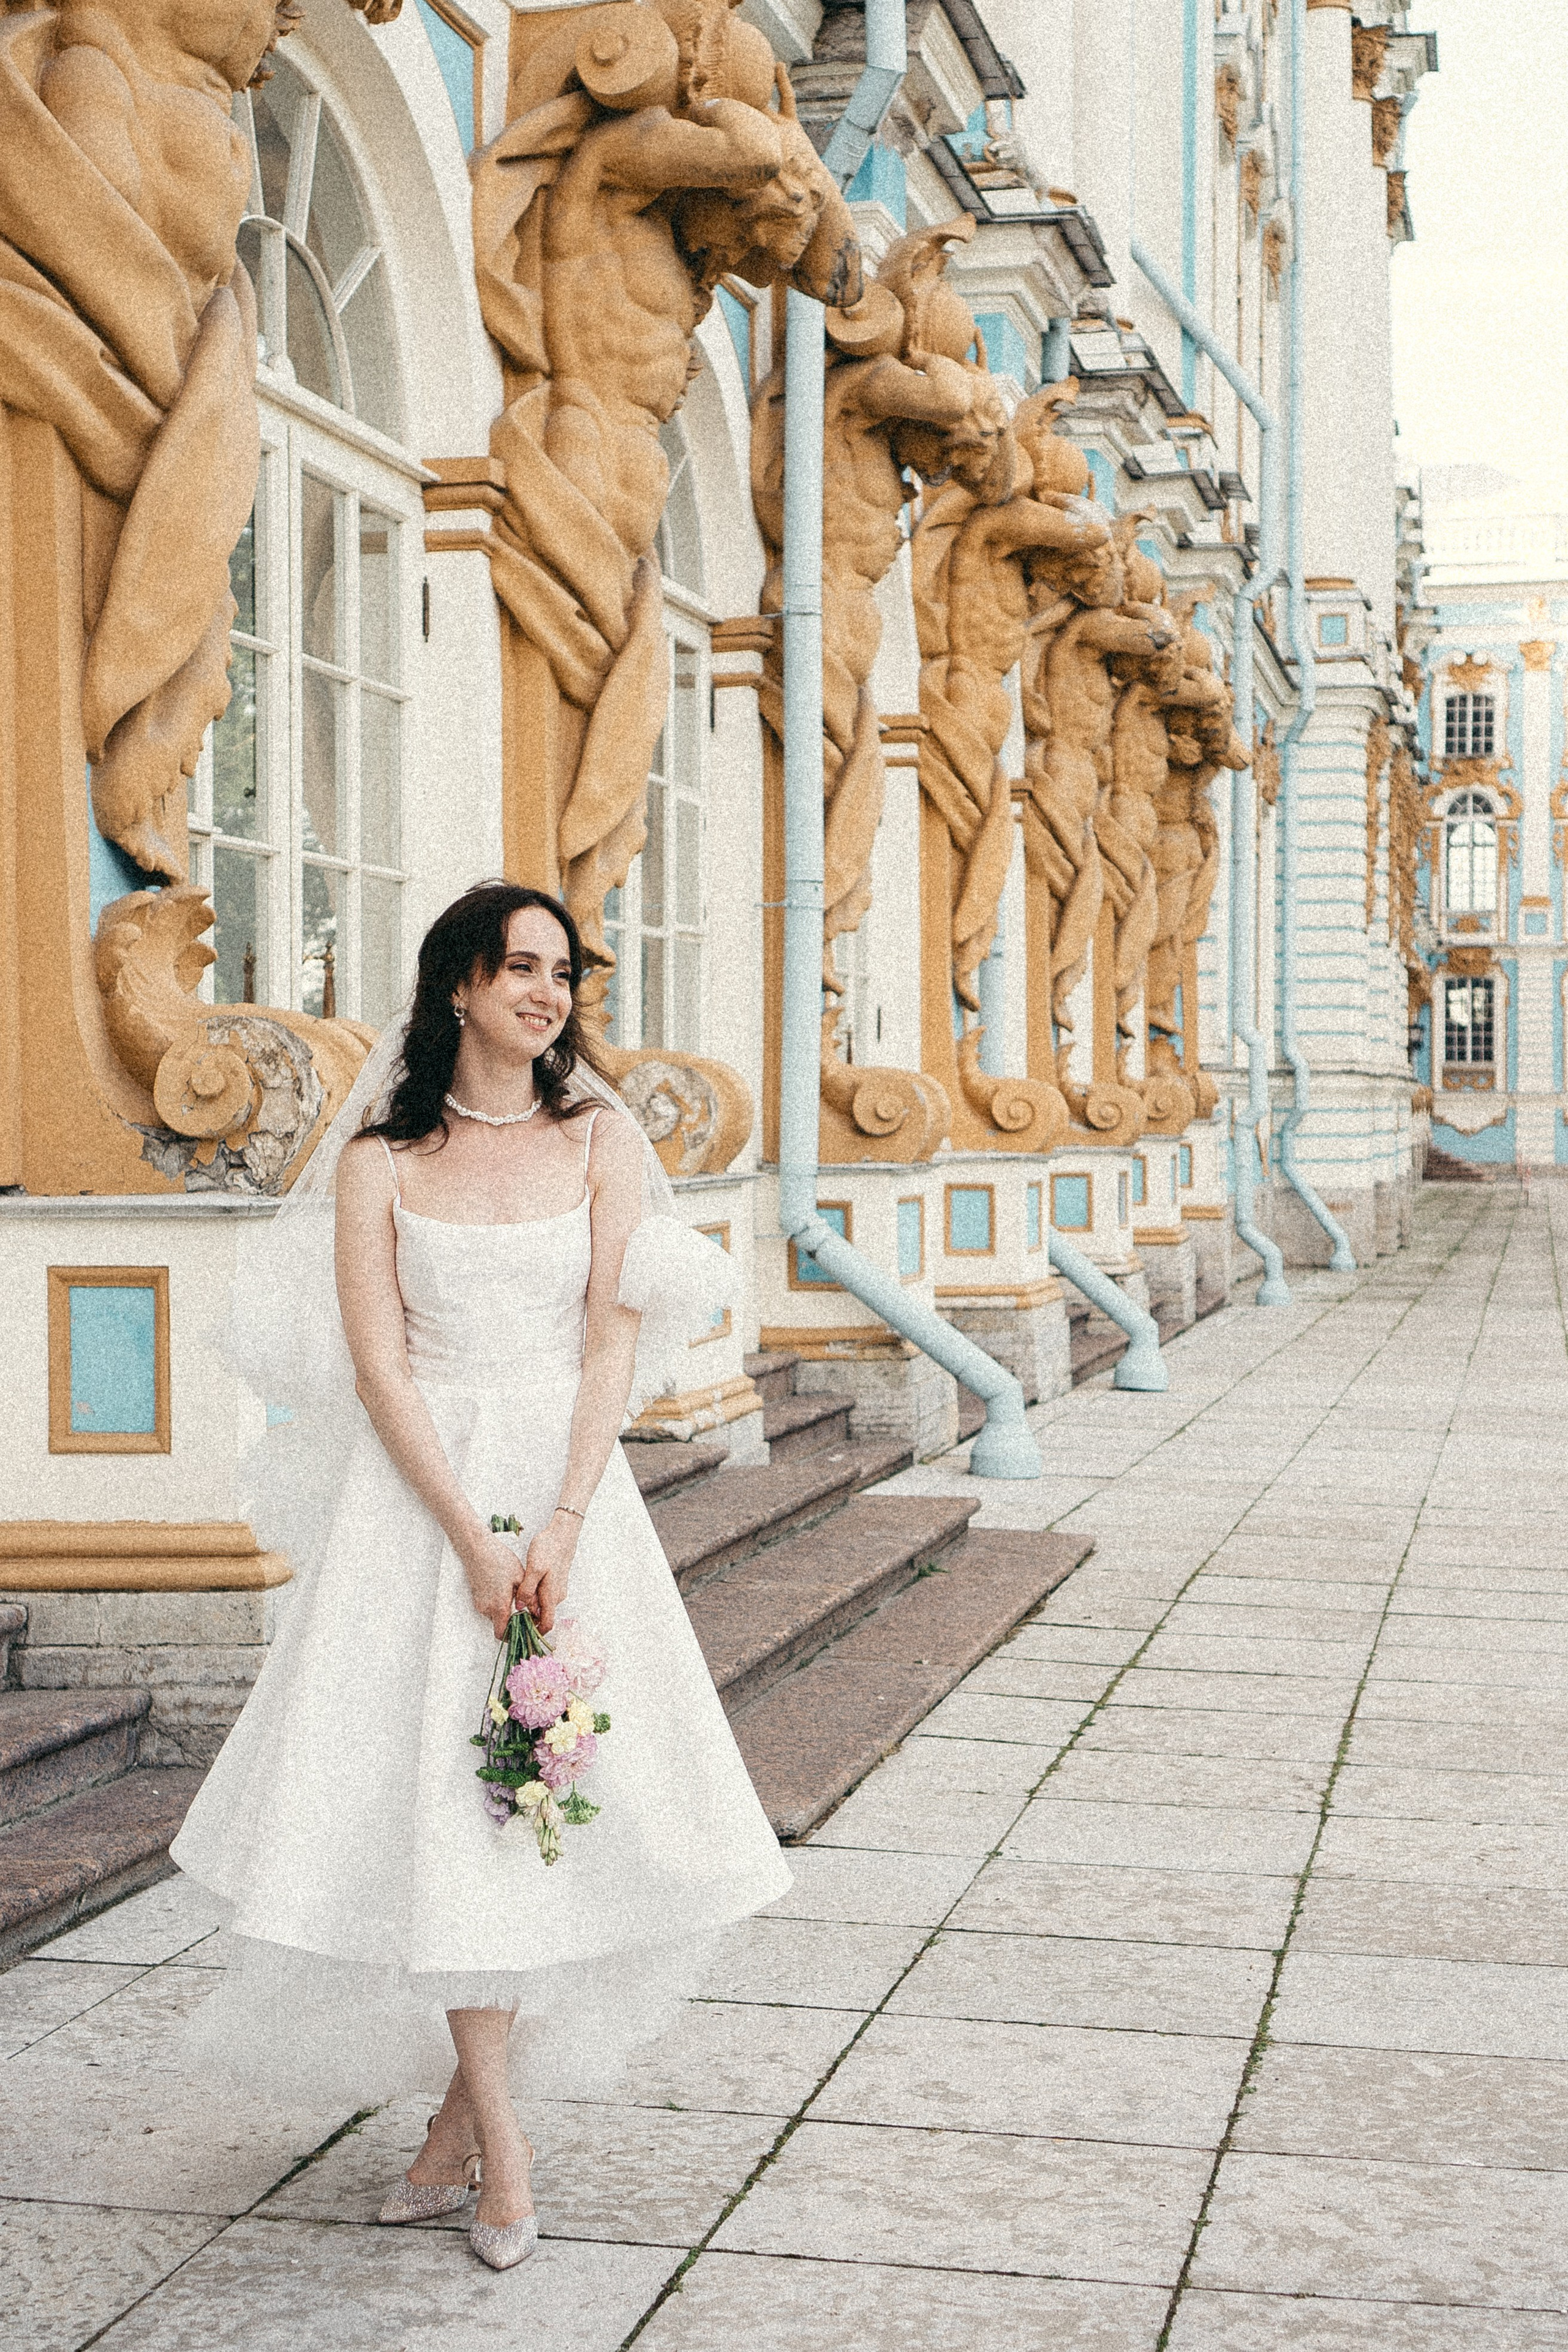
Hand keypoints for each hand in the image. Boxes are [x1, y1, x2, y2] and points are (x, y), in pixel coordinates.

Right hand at [460, 1530, 525, 1639]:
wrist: (477, 1549)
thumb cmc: (499, 1559)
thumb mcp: (520, 1577)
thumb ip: (529, 1597)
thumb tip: (538, 1612)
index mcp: (498, 1606)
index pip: (503, 1634)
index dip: (513, 1636)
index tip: (525, 1630)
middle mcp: (486, 1608)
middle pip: (500, 1625)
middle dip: (512, 1622)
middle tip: (525, 1612)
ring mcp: (479, 1603)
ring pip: (495, 1616)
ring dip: (505, 1611)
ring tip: (515, 1596)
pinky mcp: (476, 1597)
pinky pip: (489, 1607)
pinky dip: (498, 1604)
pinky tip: (505, 1590)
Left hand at [515, 1512, 577, 1635]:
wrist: (562, 1534)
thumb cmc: (549, 1548)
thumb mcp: (534, 1568)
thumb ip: (527, 1590)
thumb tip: (520, 1608)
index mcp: (552, 1596)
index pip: (547, 1624)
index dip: (535, 1632)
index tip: (519, 1632)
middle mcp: (557, 1596)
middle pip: (543, 1617)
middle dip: (528, 1619)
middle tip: (510, 1614)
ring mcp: (557, 1590)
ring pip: (542, 1606)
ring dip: (530, 1606)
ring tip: (514, 1599)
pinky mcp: (555, 1583)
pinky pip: (544, 1597)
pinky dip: (533, 1597)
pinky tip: (523, 1587)